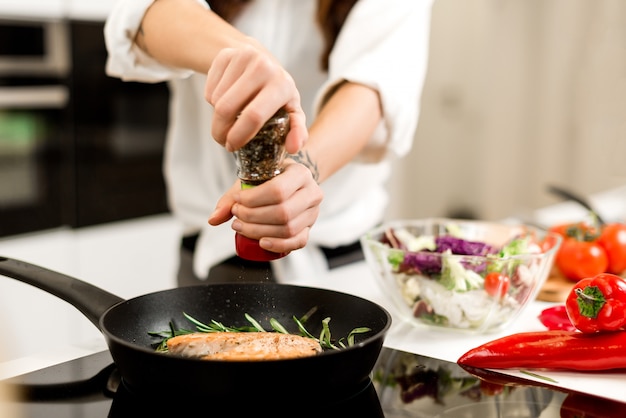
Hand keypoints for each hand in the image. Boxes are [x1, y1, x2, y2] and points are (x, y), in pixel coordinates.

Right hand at [204, 44, 307, 153]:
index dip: (239, 135)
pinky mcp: (225, 54)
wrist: (263, 60)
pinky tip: (225, 99)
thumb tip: (294, 147)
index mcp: (282, 85)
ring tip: (229, 118)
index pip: (254, 116)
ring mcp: (243, 57)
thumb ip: (298, 131)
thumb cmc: (278, 93)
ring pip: (216, 100)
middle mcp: (263, 67)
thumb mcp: (292, 111)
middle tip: (222, 140)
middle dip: (220, 131)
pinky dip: (212, 101)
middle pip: (228, 108)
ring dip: (217, 116)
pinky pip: (209, 88)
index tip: (232, 146)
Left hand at [208, 163, 322, 253]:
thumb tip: (213, 219)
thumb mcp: (253, 179)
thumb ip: (231, 198)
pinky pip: (298, 242)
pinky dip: (278, 245)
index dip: (253, 199)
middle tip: (236, 216)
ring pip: (288, 229)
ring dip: (260, 231)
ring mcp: (313, 212)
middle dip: (253, 217)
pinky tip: (261, 242)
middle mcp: (312, 192)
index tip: (237, 201)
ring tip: (241, 227)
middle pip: (283, 212)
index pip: (278, 191)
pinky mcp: (310, 228)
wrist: (292, 182)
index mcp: (300, 173)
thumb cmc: (271, 178)